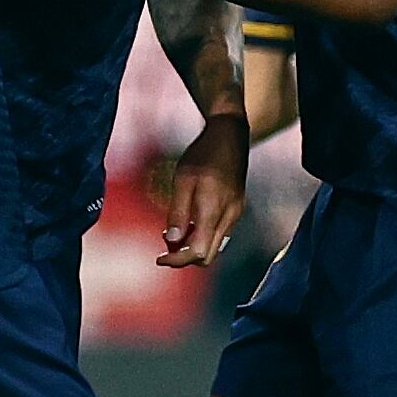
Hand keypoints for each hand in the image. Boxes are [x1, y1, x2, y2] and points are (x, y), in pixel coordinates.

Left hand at [157, 112, 246, 267]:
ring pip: (215, 247)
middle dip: (185, 257)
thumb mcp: (183, 180)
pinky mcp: (237, 209)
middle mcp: (229, 217)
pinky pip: (220, 234)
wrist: (230, 136)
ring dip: (194, 247)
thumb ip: (178, 213)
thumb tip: (172, 241)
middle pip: (208, 256)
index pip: (197, 252)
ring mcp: (235, 214)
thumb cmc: (203, 155)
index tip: (159, 258)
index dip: (177, 260)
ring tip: (174, 233)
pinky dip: (203, 236)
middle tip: (165, 248)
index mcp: (213, 211)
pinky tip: (190, 223)